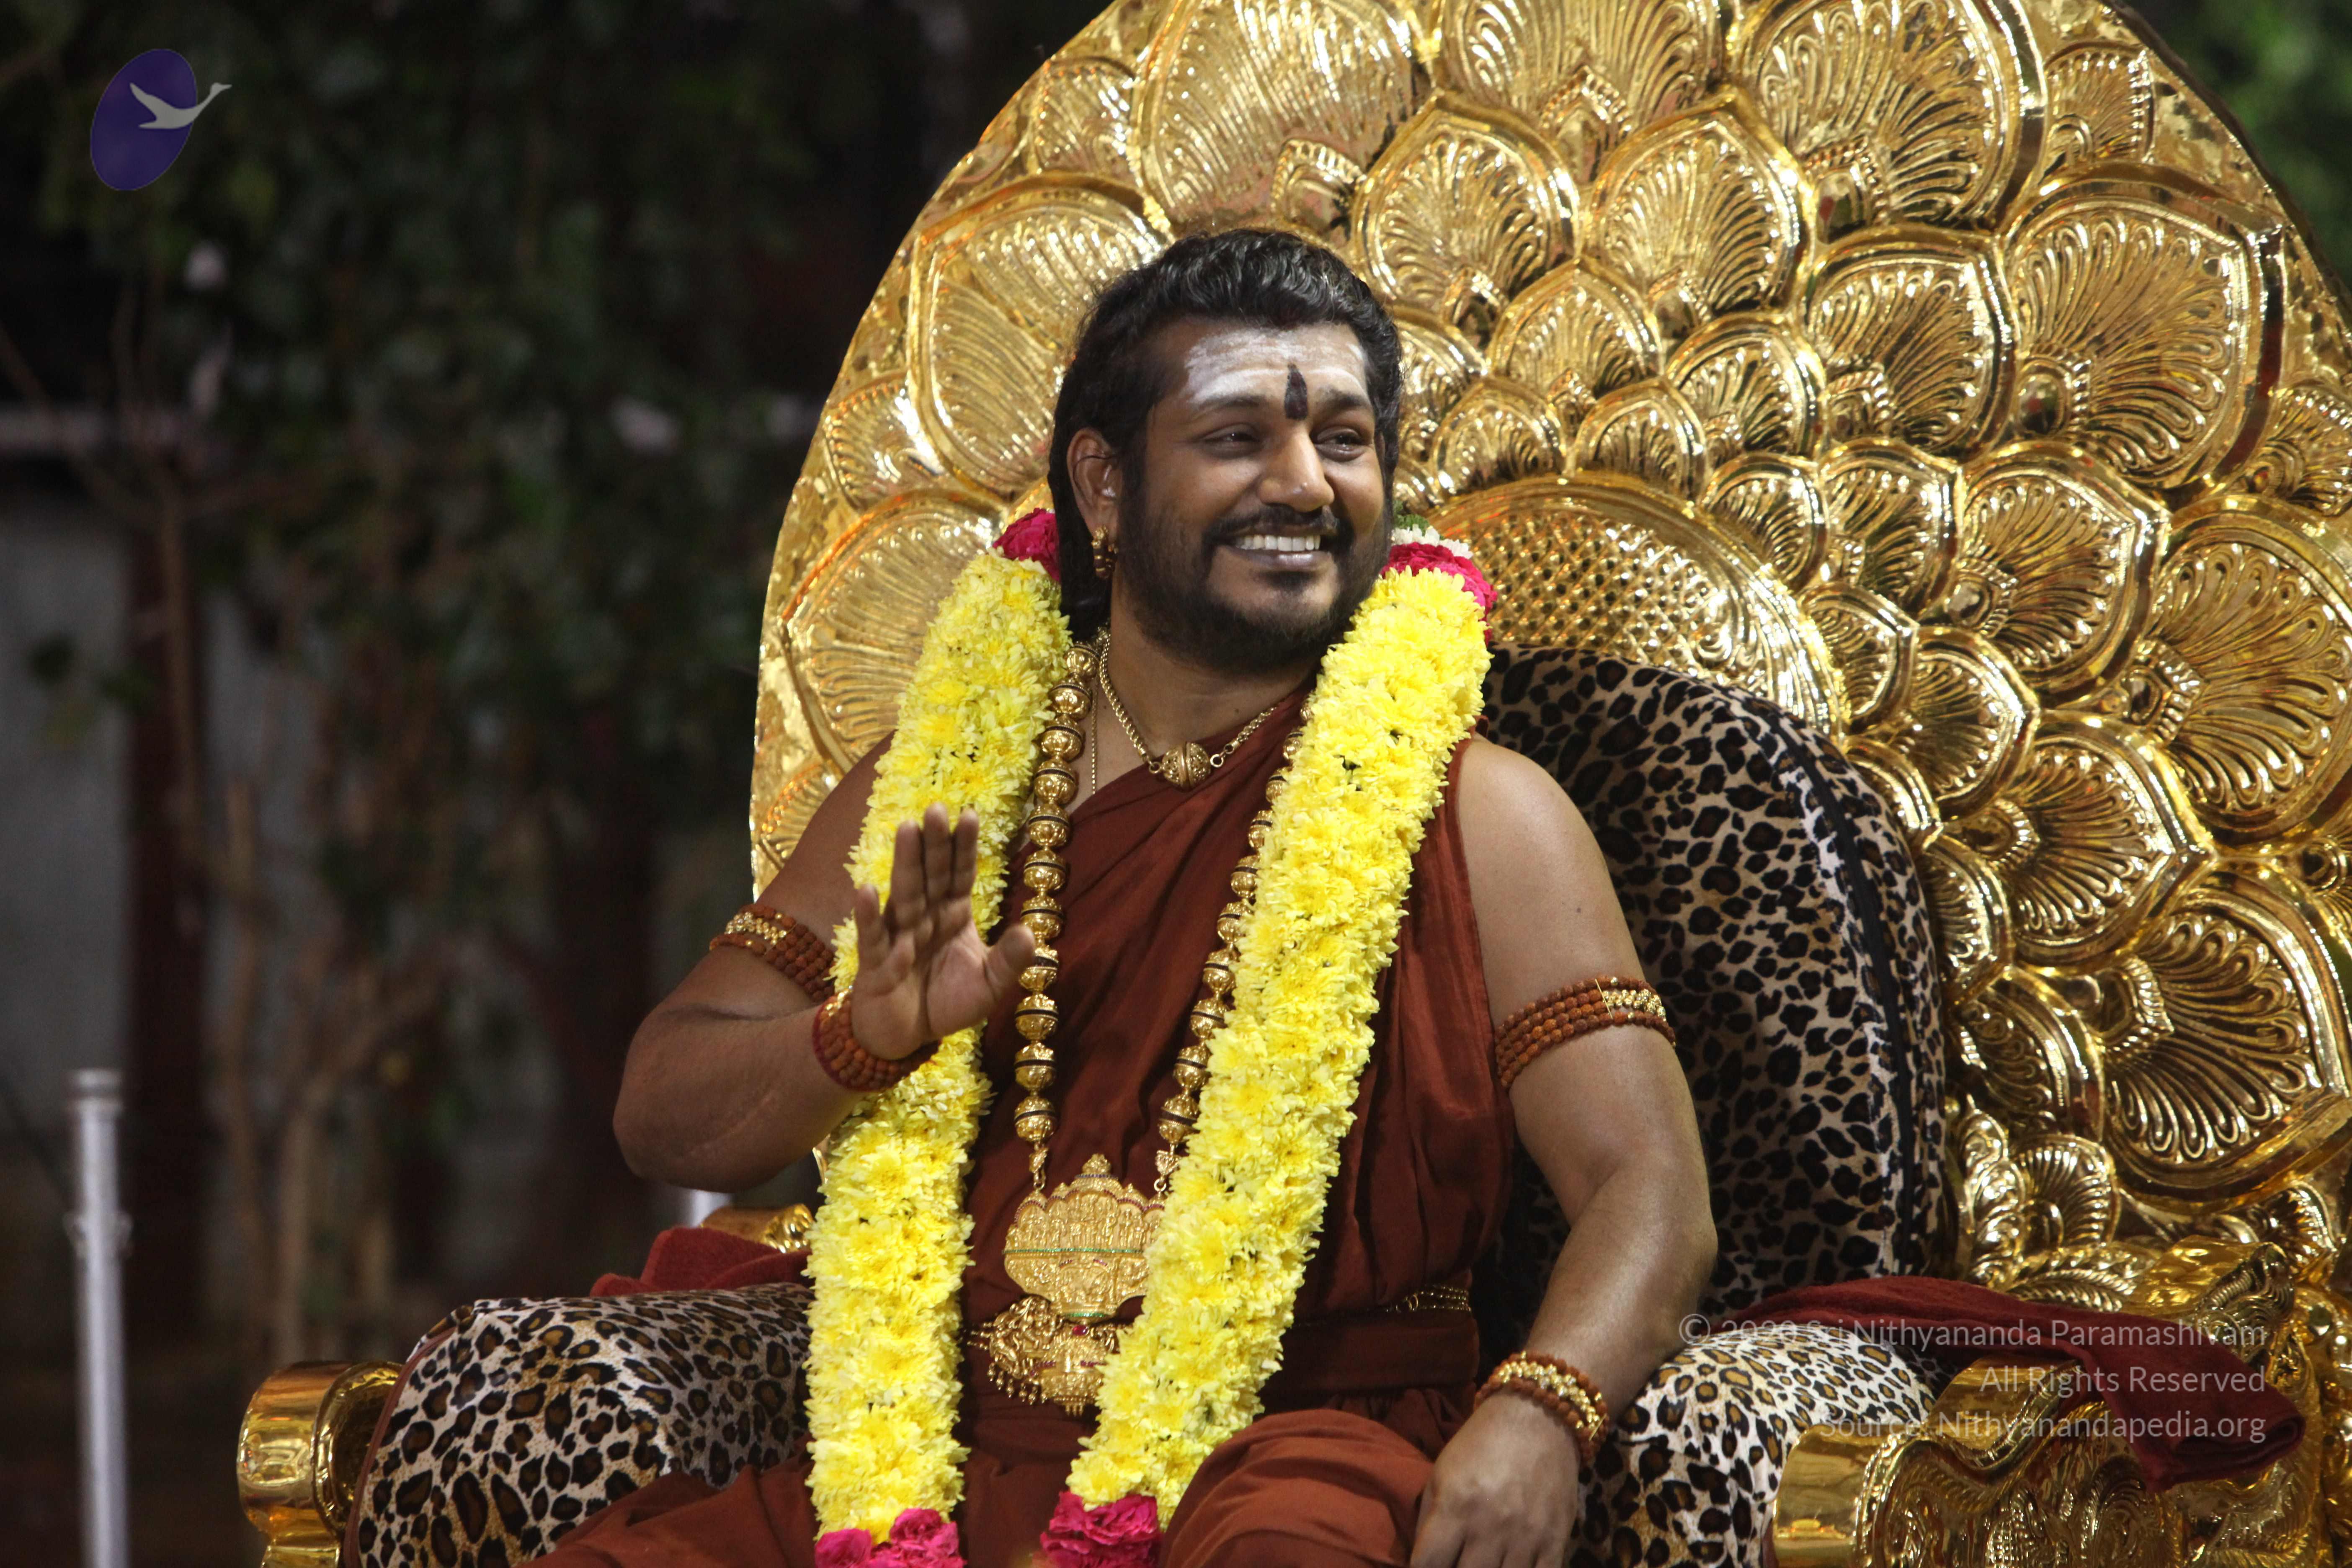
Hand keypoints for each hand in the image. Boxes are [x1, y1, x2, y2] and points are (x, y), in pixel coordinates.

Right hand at [847, 804, 1035, 1060]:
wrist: (908, 1037)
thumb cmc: (946, 1002)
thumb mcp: (989, 985)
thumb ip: (1009, 960)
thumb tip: (1030, 933)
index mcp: (953, 915)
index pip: (960, 875)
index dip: (964, 848)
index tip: (970, 815)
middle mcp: (926, 918)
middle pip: (931, 875)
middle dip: (934, 843)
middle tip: (936, 807)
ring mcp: (899, 936)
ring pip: (904, 895)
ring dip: (905, 863)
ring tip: (906, 828)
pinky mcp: (876, 962)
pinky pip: (873, 935)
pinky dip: (868, 914)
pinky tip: (865, 888)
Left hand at [1411, 1394, 1581, 1567]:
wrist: (1537, 1419)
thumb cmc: (1479, 1446)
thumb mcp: (1440, 1474)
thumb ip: (1426, 1522)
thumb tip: (1419, 1564)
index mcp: (1455, 1506)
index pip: (1427, 1566)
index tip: (1428, 1566)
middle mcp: (1490, 1526)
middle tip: (1455, 1560)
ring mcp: (1526, 1537)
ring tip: (1481, 1560)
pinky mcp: (1555, 1541)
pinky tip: (1509, 1567)